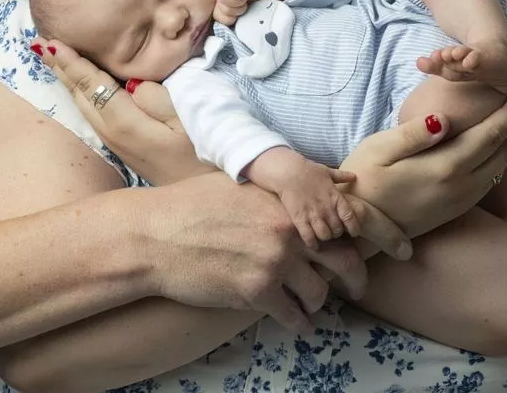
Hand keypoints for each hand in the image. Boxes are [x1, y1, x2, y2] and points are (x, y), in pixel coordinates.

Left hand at [35, 39, 211, 184]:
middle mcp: (112, 134)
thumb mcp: (188, 121)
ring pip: (82, 105)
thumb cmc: (204, 154)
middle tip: (37, 42)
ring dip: (66, 80)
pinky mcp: (122, 148)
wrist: (203, 199)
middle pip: (79, 94)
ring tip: (49, 59)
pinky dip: (80, 93)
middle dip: (60, 68)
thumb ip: (157, 98)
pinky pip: (92, 113)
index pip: (91, 84)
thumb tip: (132, 85)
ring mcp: (115, 143)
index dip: (71, 62)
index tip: (50, 41)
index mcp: (125, 123)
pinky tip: (77, 86)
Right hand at [142, 172, 409, 332]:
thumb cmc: (188, 206)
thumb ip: (280, 190)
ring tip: (311, 306)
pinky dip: (298, 324)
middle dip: (353, 279)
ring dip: (316, 303)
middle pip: (343, 261)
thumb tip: (322, 183)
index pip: (337, 221)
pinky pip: (294, 317)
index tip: (354, 250)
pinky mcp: (257, 292)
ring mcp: (274, 262)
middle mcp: (287, 230)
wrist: (153, 235)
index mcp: (284, 201)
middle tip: (354, 288)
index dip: (350, 240)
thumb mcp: (238, 185)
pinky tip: (296, 323)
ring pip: (318, 293)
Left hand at [214, 0, 279, 25]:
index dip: (230, 19)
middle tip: (245, 5)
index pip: (217, 17)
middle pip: (221, 9)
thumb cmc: (257, 2)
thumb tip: (225, 30)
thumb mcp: (243, 15)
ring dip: (239, 2)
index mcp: (220, 5)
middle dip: (236, 11)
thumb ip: (232, 20)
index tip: (240, 14)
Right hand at [244, 147, 359, 246]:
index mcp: (335, 197)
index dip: (354, 227)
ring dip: (325, 237)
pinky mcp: (299, 219)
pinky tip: (312, 244)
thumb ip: (341, 176)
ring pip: (324, 235)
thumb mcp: (326, 171)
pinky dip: (312, 243)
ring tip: (322, 235)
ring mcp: (313, 214)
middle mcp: (326, 208)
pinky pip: (308, 237)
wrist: (287, 171)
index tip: (353, 232)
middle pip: (337, 229)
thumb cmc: (307, 169)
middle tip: (333, 232)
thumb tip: (354, 176)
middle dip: (336, 233)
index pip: (350, 217)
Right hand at [339, 96, 506, 237]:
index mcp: (444, 168)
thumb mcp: (379, 149)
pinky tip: (501, 149)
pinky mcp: (456, 208)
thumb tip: (446, 118)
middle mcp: (460, 187)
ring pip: (500, 168)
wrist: (359, 226)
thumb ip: (414, 134)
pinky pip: (490, 180)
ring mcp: (461, 200)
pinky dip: (503, 159)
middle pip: (502, 152)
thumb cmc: (363, 179)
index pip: (488, 136)